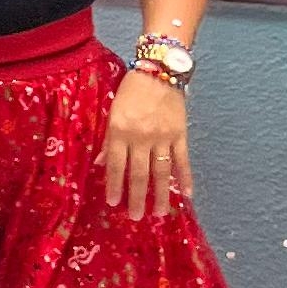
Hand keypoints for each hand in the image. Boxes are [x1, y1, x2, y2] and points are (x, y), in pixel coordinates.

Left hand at [100, 69, 188, 223]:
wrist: (159, 70)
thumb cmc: (131, 90)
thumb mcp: (112, 111)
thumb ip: (108, 139)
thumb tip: (99, 164)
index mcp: (120, 130)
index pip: (115, 164)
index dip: (114, 185)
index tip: (113, 203)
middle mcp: (141, 137)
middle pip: (138, 173)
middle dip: (136, 197)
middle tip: (135, 217)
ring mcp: (162, 137)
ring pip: (161, 172)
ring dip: (161, 194)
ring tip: (160, 213)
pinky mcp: (180, 134)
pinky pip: (182, 160)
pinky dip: (185, 177)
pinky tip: (187, 195)